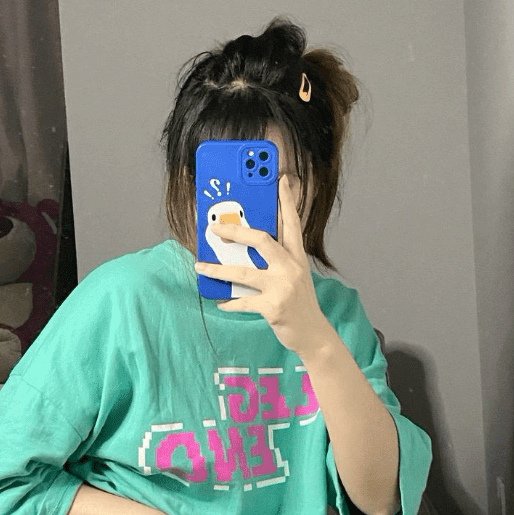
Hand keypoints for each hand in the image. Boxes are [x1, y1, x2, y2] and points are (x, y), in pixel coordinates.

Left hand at [193, 174, 333, 356]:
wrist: (313, 334)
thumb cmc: (298, 303)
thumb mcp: (293, 276)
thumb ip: (276, 260)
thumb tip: (244, 248)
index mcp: (297, 257)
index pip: (291, 222)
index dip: (285, 201)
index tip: (279, 180)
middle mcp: (291, 268)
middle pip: (261, 240)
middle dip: (235, 231)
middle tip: (214, 227)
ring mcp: (283, 287)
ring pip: (244, 272)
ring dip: (218, 269)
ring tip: (200, 266)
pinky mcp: (274, 307)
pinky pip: (243, 301)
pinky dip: (229, 302)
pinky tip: (220, 302)